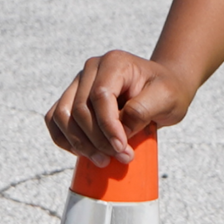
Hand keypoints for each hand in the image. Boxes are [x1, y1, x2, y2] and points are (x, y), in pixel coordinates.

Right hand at [44, 51, 195, 165]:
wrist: (164, 88)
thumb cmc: (168, 91)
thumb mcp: (166, 98)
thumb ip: (142, 109)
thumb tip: (119, 129)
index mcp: (114, 62)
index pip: (100, 96)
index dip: (108, 126)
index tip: (123, 149)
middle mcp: (92, 69)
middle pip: (79, 109)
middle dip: (98, 140)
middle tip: (121, 157)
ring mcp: (79, 83)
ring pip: (62, 116)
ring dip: (79, 143)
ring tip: (103, 160)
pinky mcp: (72, 98)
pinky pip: (55, 120)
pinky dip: (64, 139)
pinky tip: (83, 153)